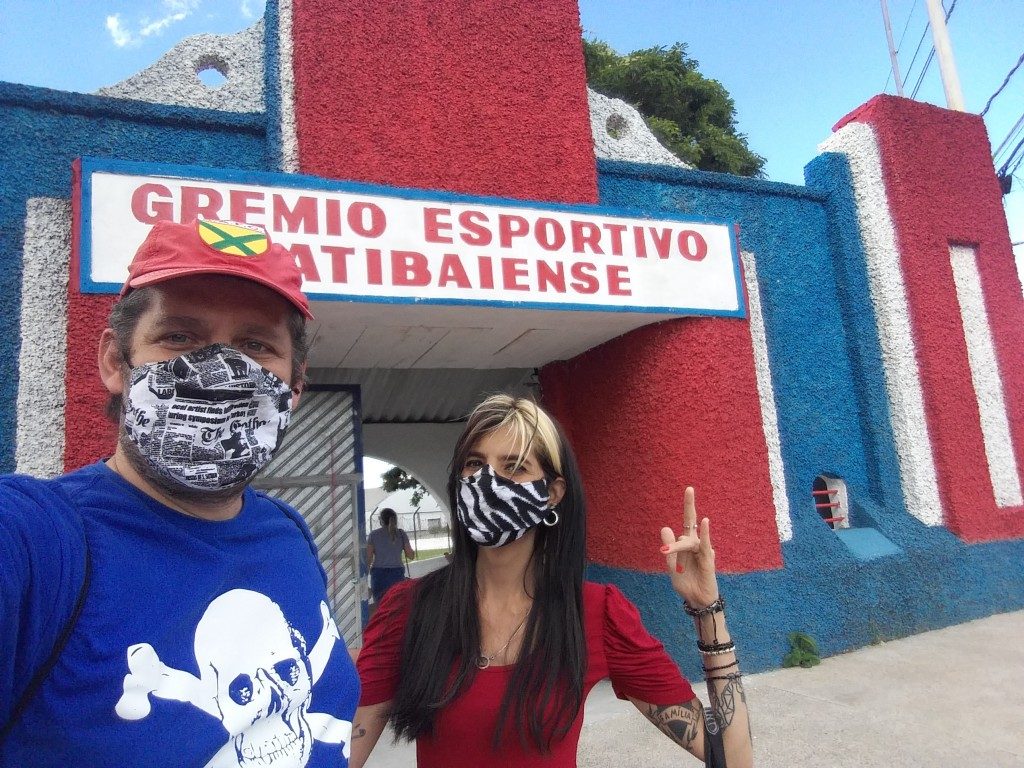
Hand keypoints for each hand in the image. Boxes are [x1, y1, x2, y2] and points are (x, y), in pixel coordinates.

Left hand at [659, 487, 719, 609]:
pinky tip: (705, 522)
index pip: (687, 522)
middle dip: (689, 505)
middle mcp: (696, 544)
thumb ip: (669, 547)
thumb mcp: (672, 564)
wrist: (696, 600)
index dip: (688, 506)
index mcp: (687, 544)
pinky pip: (705, 545)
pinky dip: (705, 533)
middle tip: (688, 488)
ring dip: (677, 548)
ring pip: (688, 541)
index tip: (689, 489)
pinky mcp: (708, 560)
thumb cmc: (686, 582)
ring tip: (668, 556)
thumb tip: (665, 527)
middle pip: (690, 523)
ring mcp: (702, 551)